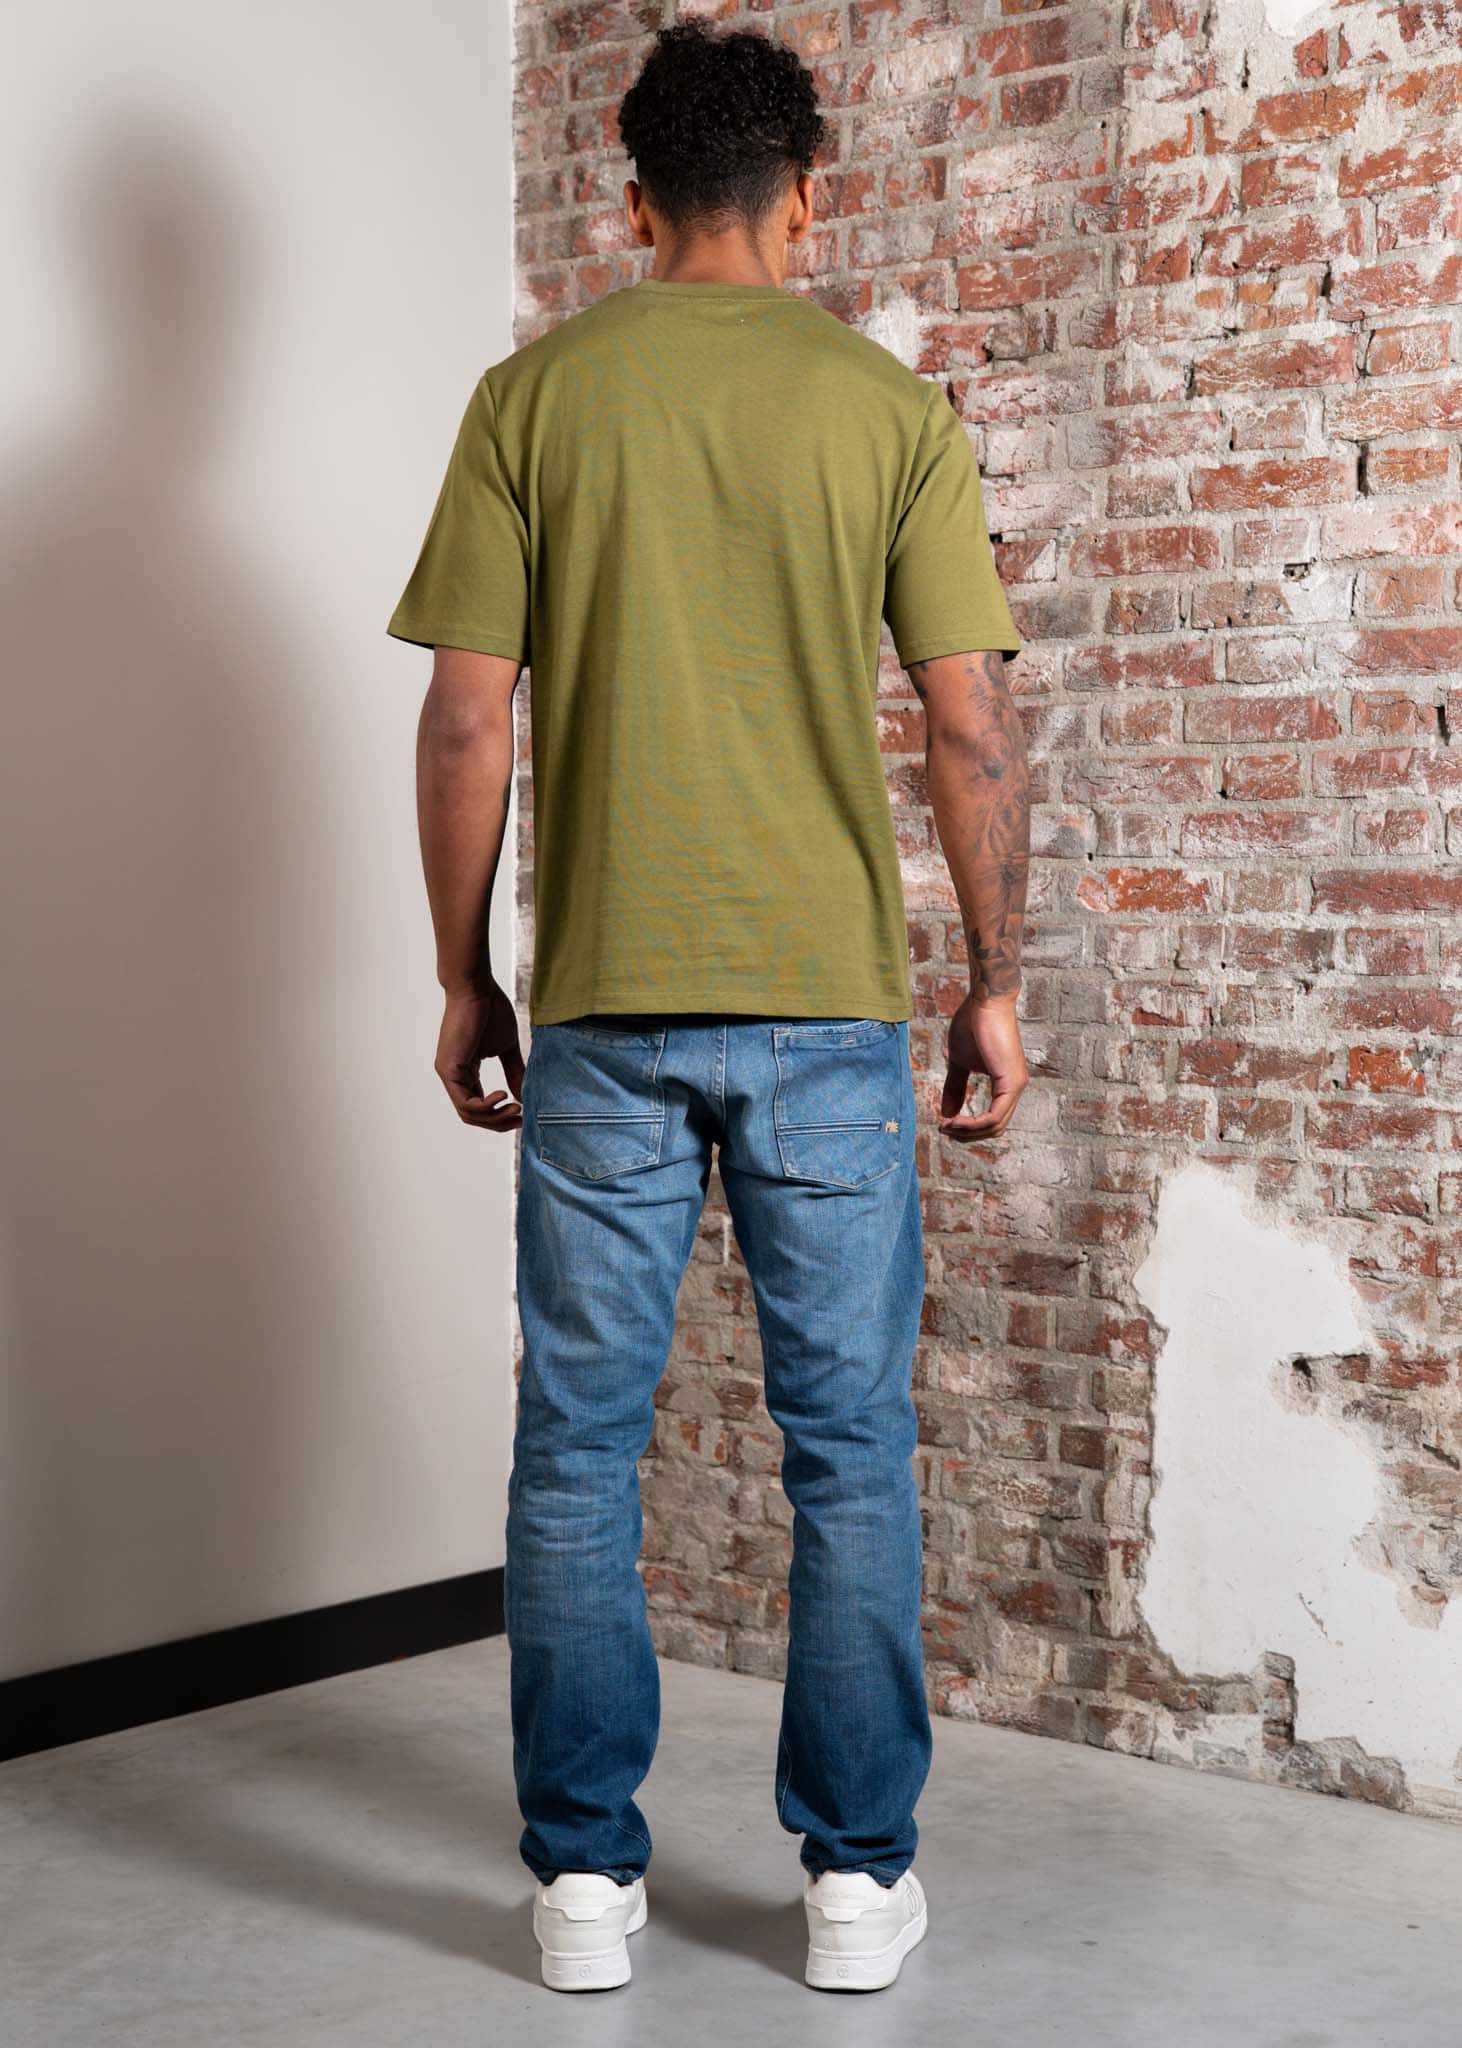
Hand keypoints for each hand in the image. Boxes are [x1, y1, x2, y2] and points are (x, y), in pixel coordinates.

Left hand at [434, 981, 523, 1129]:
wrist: (476, 989)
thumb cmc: (490, 1011)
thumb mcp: (507, 1048)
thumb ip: (515, 1072)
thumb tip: (524, 1097)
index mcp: (466, 1072)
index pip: (479, 1106)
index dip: (500, 1116)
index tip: (523, 1112)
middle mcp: (454, 1077)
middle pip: (473, 1116)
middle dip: (499, 1122)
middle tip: (521, 1117)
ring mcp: (449, 1074)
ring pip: (468, 1113)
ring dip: (495, 1117)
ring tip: (516, 1109)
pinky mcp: (449, 1069)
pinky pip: (465, 1102)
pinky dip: (485, 1106)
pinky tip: (503, 1096)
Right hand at [939, 990, 1027, 1142]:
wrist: (984, 1001)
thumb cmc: (973, 1024)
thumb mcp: (959, 1062)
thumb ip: (956, 1087)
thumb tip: (946, 1114)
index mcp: (1007, 1084)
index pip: (992, 1120)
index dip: (968, 1128)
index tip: (944, 1124)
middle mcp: (1016, 1088)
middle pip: (994, 1129)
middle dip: (967, 1135)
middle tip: (943, 1130)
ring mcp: (1016, 1085)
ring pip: (995, 1126)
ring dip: (968, 1132)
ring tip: (946, 1126)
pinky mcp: (1011, 1081)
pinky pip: (994, 1116)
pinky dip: (973, 1124)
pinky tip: (955, 1121)